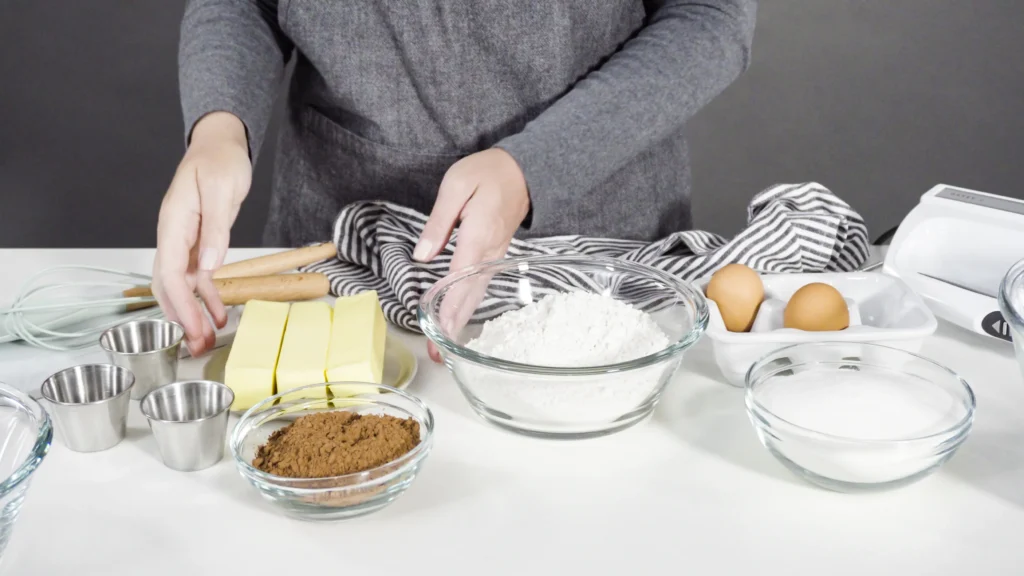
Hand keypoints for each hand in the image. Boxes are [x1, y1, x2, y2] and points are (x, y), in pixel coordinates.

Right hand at [152, 112, 251, 355]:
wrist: (221, 144)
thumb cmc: (219, 159)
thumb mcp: (221, 188)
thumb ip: (216, 226)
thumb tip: (209, 263)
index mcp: (174, 222)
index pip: (169, 271)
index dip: (179, 303)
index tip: (191, 326)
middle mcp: (174, 234)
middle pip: (169, 285)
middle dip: (181, 317)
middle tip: (197, 345)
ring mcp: (184, 240)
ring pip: (181, 285)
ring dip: (193, 313)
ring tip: (205, 340)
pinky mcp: (198, 242)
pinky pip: (197, 276)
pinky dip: (207, 297)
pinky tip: (219, 314)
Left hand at [414, 148, 529, 362]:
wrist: (523, 172)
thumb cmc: (487, 173)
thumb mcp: (456, 185)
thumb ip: (439, 220)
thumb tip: (422, 255)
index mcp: (479, 234)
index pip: (461, 276)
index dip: (449, 304)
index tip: (439, 328)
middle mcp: (489, 252)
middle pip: (469, 294)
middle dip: (452, 325)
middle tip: (437, 354)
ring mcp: (495, 257)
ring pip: (476, 295)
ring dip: (460, 322)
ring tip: (445, 348)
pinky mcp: (495, 257)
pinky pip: (481, 287)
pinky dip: (468, 308)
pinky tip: (458, 322)